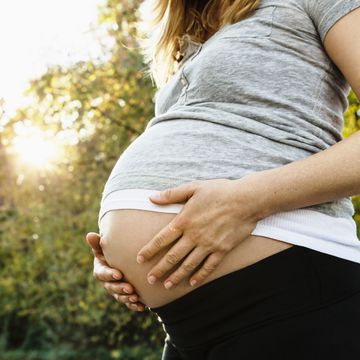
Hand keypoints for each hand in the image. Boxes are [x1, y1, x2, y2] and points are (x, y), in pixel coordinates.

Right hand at [86, 232, 145, 311]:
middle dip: (120, 289)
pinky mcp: (125, 296)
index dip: (110, 275)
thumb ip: (98, 242)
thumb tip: (90, 235)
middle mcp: (107, 282)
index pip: (102, 274)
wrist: (121, 258)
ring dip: (127, 298)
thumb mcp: (104, 246)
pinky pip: (128, 303)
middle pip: (111, 288)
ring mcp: (115, 290)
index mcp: (100, 270)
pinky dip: (134, 306)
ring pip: (119, 297)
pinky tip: (142, 307)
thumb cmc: (111, 250)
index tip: (119, 274)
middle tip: (130, 288)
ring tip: (135, 297)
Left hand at [136, 178, 261, 288]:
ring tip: (167, 285)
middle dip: (159, 269)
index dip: (149, 250)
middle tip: (150, 280)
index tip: (139, 259)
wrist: (247, 199)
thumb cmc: (219, 191)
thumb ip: (171, 194)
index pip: (161, 239)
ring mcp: (209, 244)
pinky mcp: (222, 250)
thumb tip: (151, 198)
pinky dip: (200, 276)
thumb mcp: (193, 187)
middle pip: (172, 256)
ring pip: (188, 264)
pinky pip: (208, 266)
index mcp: (184, 220)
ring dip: (176, 276)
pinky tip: (193, 283)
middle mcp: (194, 236)